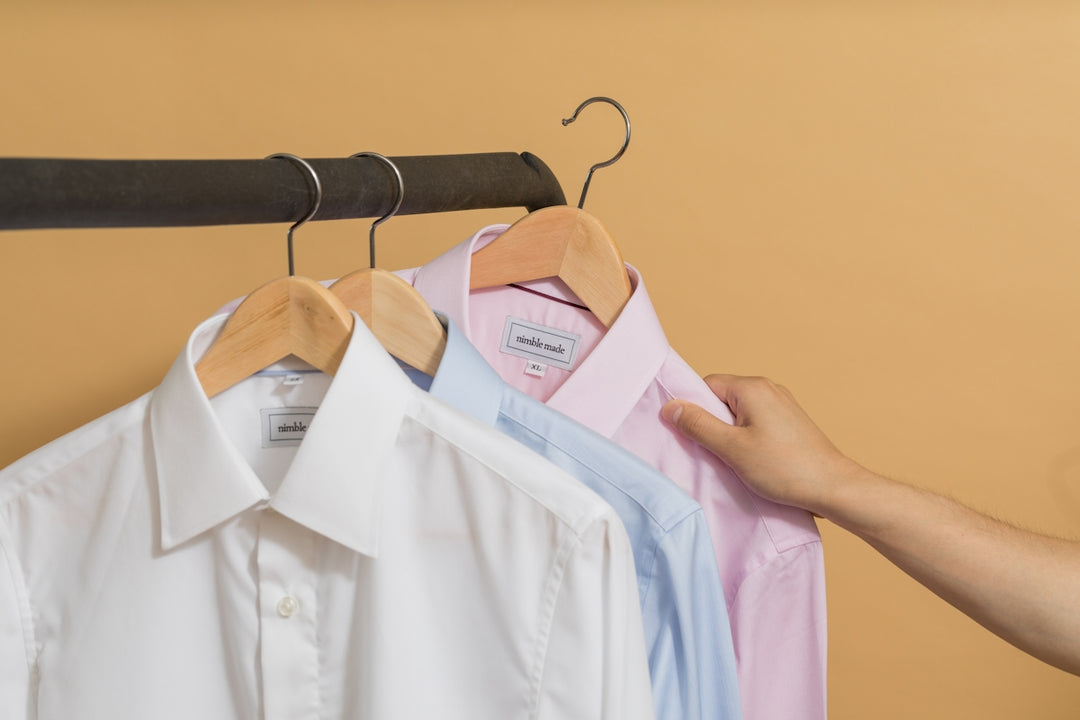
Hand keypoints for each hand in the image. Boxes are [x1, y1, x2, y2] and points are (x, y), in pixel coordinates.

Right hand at [662, 374, 858, 515]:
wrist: (833, 487)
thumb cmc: (783, 468)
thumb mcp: (731, 448)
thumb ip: (698, 425)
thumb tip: (670, 406)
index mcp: (751, 388)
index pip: (706, 385)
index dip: (694, 409)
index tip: (691, 435)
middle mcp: (768, 388)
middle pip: (722, 397)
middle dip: (712, 422)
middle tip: (711, 450)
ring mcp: (782, 403)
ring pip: (738, 411)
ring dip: (729, 432)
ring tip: (733, 458)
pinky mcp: (790, 421)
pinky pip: (755, 420)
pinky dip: (746, 437)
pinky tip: (751, 459)